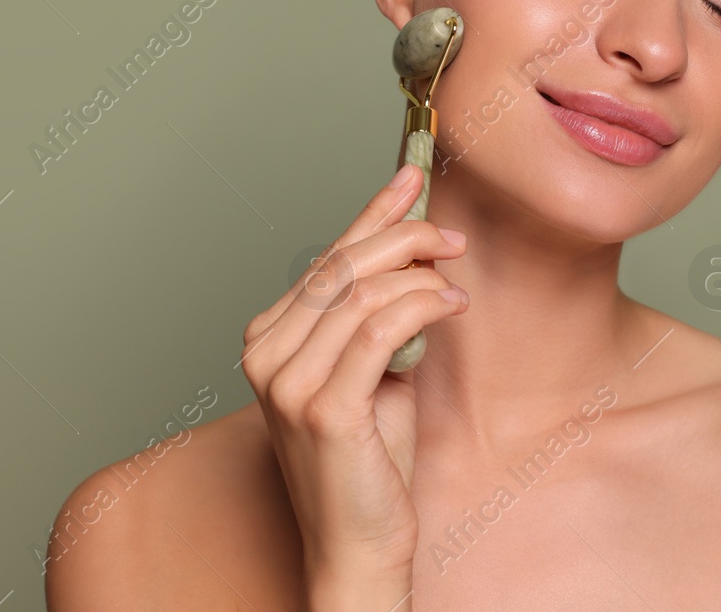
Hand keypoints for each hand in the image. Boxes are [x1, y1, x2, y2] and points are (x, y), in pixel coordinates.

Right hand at [242, 164, 468, 593]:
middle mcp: (266, 354)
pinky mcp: (322, 408)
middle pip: (341, 266)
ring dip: (419, 277)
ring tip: (454, 286)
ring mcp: (288, 382)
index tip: (411, 177)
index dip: (372, 212)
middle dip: (404, 237)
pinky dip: (421, 306)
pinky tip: (448, 307)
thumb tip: (414, 251)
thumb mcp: (374, 368)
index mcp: (269, 338)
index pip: (326, 257)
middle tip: (452, 237)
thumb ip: (377, 313)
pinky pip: (379, 329)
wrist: (359, 544)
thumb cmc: (370, 460)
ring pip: (360, 292)